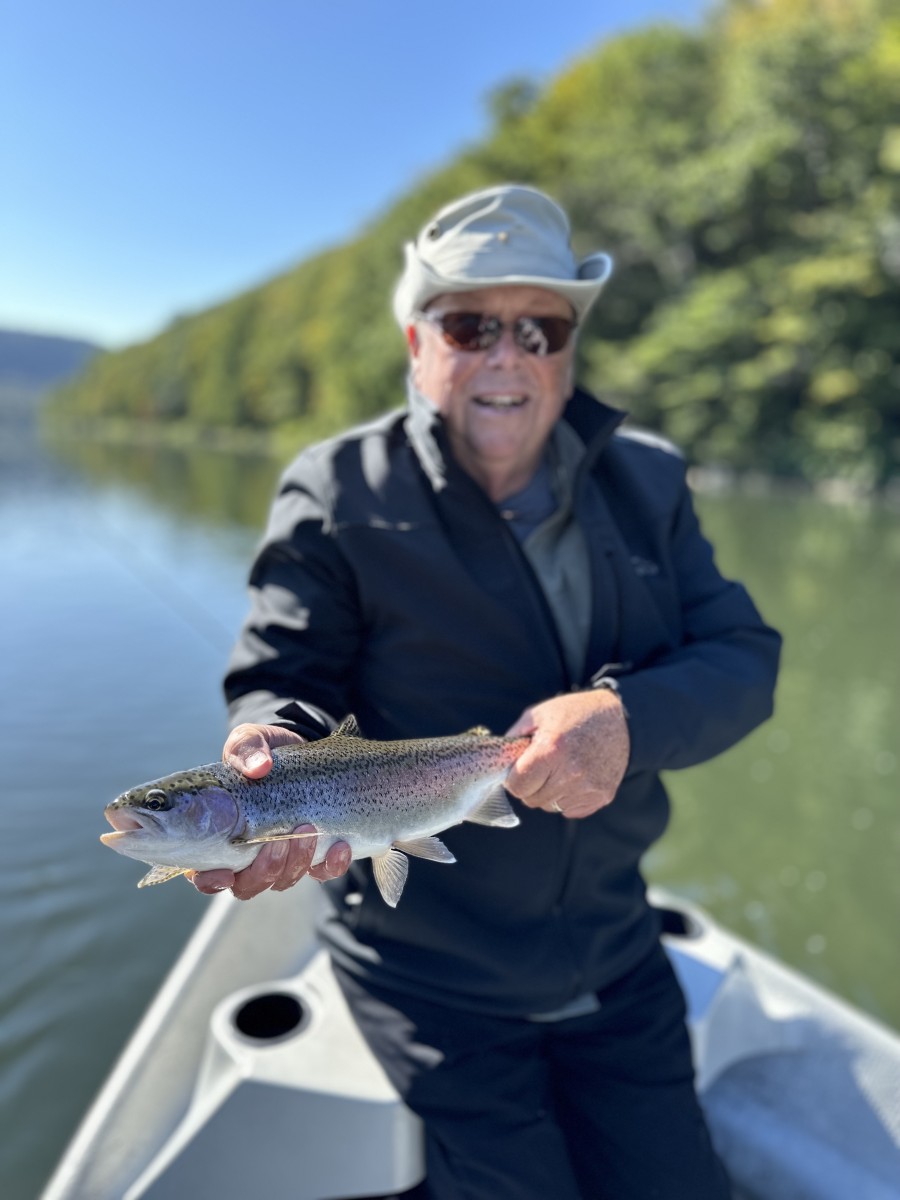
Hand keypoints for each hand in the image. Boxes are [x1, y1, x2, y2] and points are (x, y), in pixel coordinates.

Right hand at [187, 723, 351, 898]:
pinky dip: (330, 866)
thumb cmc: (262, 750)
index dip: (211, 882)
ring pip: (282, 881)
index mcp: (219, 834)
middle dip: (266, 869)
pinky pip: (320, 873)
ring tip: (308, 830)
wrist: (300, 749)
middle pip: (247, 885)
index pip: (204, 874)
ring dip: (295, 863)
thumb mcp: (249, 741)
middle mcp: (246, 854)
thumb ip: (246, 749)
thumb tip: (259, 767)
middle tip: (281, 838)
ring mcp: (280, 856)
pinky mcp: (312, 854)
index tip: (226, 874)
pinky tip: (339, 846)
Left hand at [504, 690, 629, 819]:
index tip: (520, 769)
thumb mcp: (538, 715)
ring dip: (549, 793)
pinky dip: (567, 798)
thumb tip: (498, 762)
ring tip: (560, 770)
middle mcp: (571, 773)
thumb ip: (514, 738)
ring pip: (551, 807)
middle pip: (532, 800)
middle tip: (541, 768)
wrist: (619, 719)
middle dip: (530, 786)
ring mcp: (589, 788)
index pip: (517, 786)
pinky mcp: (602, 796)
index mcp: (551, 751)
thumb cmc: (573, 713)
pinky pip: (571, 810)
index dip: (513, 779)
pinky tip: (574, 777)